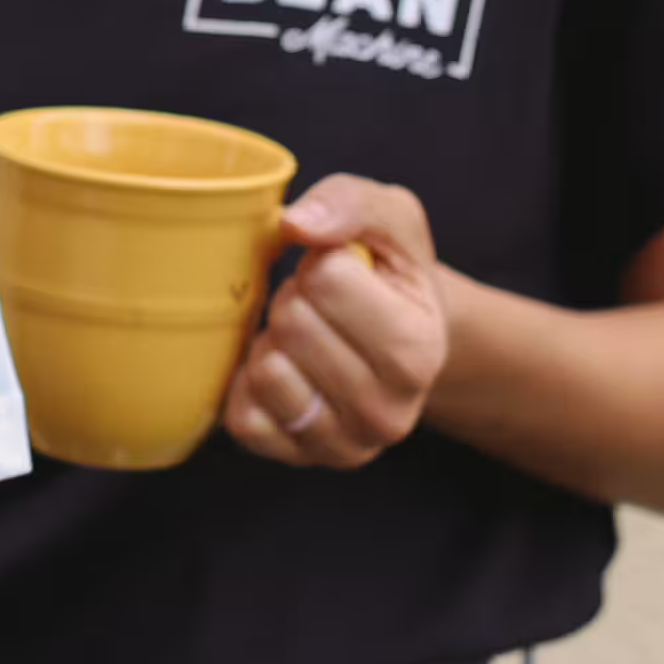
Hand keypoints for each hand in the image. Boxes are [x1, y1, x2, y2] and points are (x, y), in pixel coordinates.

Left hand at [224, 175, 448, 468]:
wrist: (398, 337)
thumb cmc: (387, 273)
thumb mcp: (390, 219)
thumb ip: (352, 204)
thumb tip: (298, 224)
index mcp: (420, 349)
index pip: (328, 279)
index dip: (321, 261)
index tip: (341, 274)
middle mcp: (390, 413)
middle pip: (292, 324)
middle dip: (295, 299)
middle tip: (318, 306)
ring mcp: (344, 446)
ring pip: (266, 370)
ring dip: (273, 340)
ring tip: (305, 339)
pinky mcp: (296, 459)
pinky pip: (242, 416)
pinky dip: (249, 383)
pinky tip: (285, 371)